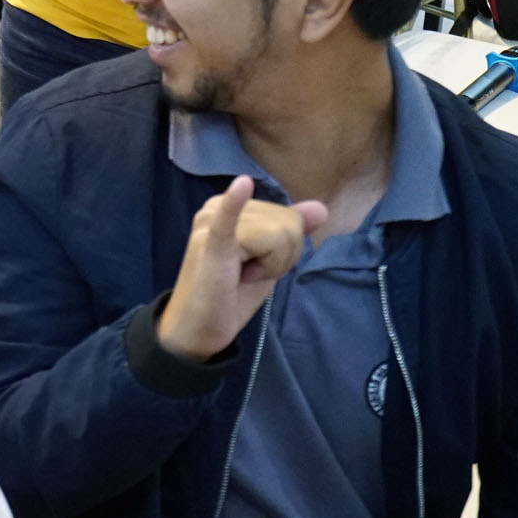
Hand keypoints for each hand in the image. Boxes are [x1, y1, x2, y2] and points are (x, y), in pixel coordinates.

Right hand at [157, 176, 327, 361]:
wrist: (196, 330)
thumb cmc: (230, 295)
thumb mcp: (267, 261)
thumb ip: (290, 232)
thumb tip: (320, 209)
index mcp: (229, 206)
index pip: (287, 218)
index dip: (282, 251)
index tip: (253, 267)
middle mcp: (216, 206)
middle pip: (287, 225)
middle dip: (278, 258)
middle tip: (245, 274)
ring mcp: (210, 224)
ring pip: (279, 235)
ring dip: (269, 265)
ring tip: (238, 276)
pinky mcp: (210, 245)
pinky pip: (228, 221)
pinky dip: (235, 205)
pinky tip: (241, 186)